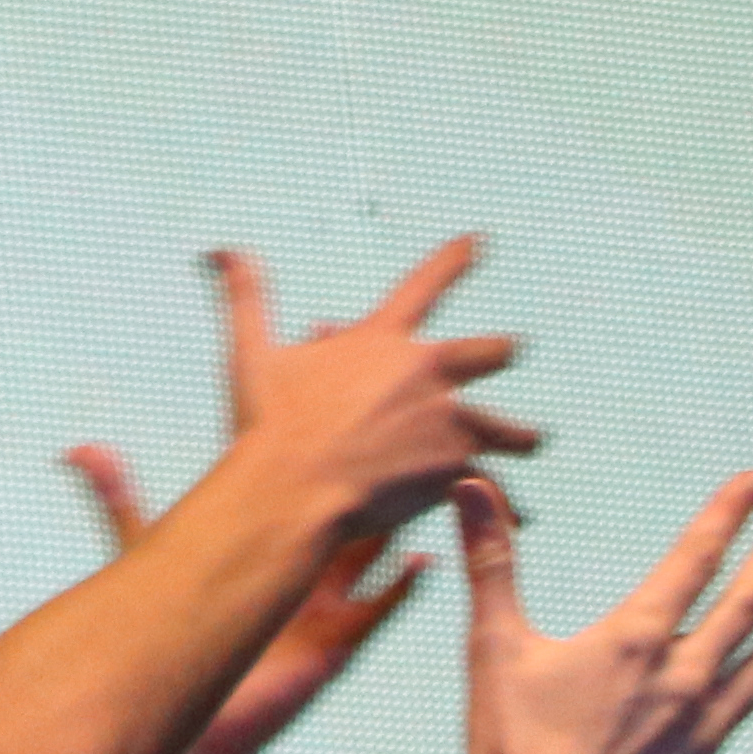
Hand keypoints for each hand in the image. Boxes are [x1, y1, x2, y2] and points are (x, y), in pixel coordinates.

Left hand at [69, 442, 422, 753]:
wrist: (188, 705)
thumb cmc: (169, 629)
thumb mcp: (146, 553)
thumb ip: (117, 500)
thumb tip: (74, 446)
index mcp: (263, 535)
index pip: (293, 470)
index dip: (309, 426)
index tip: (326, 376)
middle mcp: (298, 561)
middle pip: (342, 497)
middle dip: (366, 456)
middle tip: (393, 410)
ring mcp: (320, 599)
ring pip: (371, 547)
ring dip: (397, 514)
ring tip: (427, 474)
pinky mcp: (333, 643)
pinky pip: (378, 610)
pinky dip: (401, 588)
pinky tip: (423, 562)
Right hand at [209, 234, 541, 548]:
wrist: (292, 489)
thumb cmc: (268, 424)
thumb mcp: (251, 353)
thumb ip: (246, 296)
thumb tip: (221, 250)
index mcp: (381, 340)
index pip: (425, 283)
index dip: (455, 258)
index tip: (480, 240)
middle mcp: (426, 372)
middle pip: (489, 352)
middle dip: (500, 352)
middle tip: (511, 350)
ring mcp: (447, 420)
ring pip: (509, 427)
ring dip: (518, 434)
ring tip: (531, 440)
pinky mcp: (456, 468)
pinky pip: (498, 486)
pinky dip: (507, 500)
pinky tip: (522, 514)